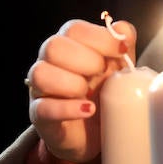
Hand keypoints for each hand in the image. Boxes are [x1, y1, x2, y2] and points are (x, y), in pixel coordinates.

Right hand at [26, 19, 134, 163]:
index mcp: (68, 44)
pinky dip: (67, 108)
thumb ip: (123, 45)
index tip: (122, 50)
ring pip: (40, 74)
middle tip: (103, 74)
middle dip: (85, 59)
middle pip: (53, 46)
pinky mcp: (39, 115)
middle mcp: (49, 61)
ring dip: (71, 83)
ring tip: (91, 96)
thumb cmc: (105, 92)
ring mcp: (40, 88)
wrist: (97, 133)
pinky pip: (43, 108)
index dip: (99, 38)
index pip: (73, 29)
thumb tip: (122, 29)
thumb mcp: (119, 67)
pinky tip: (87, 110)